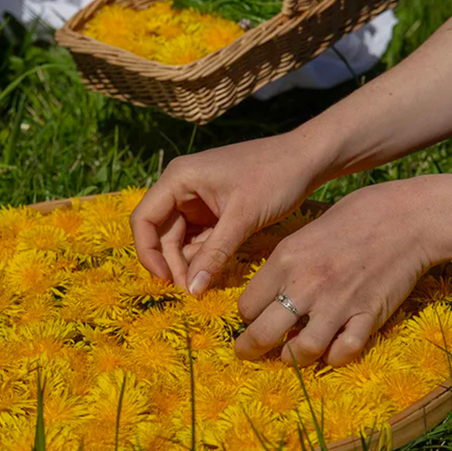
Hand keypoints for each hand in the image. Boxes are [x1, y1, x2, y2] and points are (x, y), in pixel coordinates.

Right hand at [131, 132, 325, 294]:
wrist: (308, 160)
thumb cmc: (275, 178)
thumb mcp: (243, 219)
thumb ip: (214, 254)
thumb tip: (191, 290)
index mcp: (179, 178)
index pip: (144, 219)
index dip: (148, 253)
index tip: (165, 281)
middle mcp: (181, 186)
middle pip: (160, 232)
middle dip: (173, 262)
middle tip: (192, 290)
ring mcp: (197, 198)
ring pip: (179, 238)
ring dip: (189, 261)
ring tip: (205, 282)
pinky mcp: (213, 209)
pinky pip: (198, 237)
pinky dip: (204, 254)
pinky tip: (215, 269)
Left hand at [234, 175, 451, 366]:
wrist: (406, 218)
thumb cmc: (356, 216)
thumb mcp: (306, 232)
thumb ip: (286, 264)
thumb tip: (270, 292)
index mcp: (285, 259)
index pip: (247, 305)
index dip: (246, 316)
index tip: (251, 318)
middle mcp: (307, 284)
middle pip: (263, 334)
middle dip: (250, 349)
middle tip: (248, 353)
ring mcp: (338, 303)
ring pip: (302, 351)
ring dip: (292, 359)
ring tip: (290, 356)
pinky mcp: (368, 315)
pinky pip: (344, 352)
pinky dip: (334, 357)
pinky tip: (330, 350)